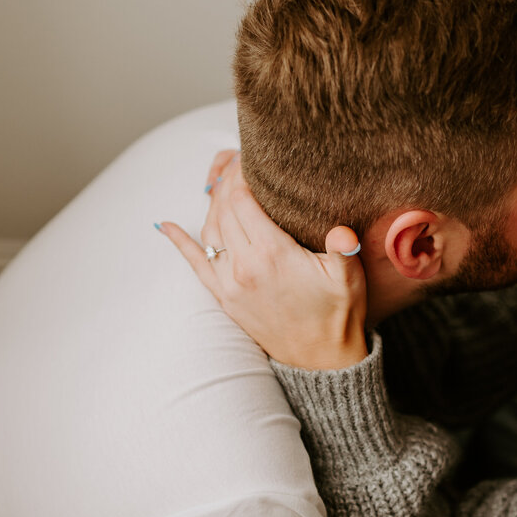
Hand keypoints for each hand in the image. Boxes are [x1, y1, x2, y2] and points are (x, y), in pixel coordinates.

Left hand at [160, 153, 368, 369]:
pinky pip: (195, 264)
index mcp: (272, 255)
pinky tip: (166, 225)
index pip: (243, 199)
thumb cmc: (339, 314)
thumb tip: (341, 231)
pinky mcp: (224, 297)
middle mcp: (243, 267)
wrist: (322, 361)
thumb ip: (344, 248)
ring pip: (209, 230)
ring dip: (213, 202)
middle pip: (223, 209)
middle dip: (228, 180)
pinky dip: (179, 242)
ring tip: (224, 181)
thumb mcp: (350, 277)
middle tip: (239, 161)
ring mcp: (229, 283)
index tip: (252, 155)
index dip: (243, 172)